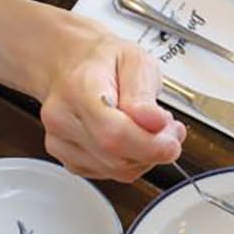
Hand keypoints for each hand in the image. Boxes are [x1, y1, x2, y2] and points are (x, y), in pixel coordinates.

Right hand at [38, 22, 185, 179]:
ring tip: (151, 129)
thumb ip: (144, 93)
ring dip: (143, 157)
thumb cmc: (101, 61)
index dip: (149, 146)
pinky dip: (128, 162)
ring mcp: (61, 142)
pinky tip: (131, 139)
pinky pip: (108, 174)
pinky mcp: (68, 159)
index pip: (113, 134)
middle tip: (169, 130)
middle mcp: (63, 118)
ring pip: (116, 171)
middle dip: (153, 149)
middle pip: (116, 157)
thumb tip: (155, 123)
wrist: (69, 64)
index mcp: (79, 88)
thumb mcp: (134, 59)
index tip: (172, 143)